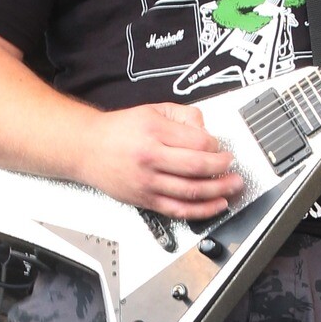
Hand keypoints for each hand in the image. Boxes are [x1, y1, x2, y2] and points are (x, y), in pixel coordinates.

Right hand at [80, 102, 242, 215]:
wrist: (86, 149)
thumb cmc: (118, 130)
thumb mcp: (151, 111)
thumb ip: (182, 116)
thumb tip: (206, 131)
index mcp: (153, 131)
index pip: (197, 141)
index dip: (216, 145)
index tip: (220, 147)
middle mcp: (150, 157)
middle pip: (198, 166)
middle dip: (222, 167)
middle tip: (232, 166)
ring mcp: (147, 182)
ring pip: (192, 191)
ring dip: (219, 190)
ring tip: (233, 186)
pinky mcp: (145, 199)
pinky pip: (178, 209)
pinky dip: (202, 210)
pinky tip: (217, 205)